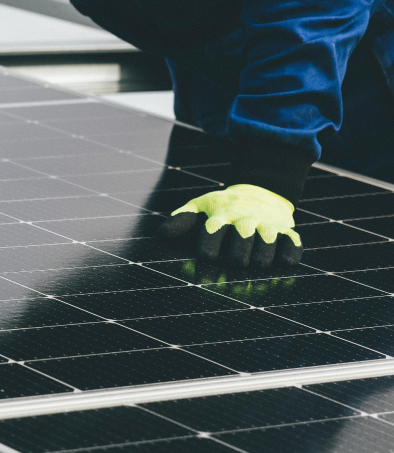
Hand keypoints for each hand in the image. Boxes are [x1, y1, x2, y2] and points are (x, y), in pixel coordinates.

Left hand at [158, 184, 302, 268]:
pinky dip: (289, 255)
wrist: (260, 191)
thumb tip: (161, 234)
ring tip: (255, 261)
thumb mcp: (200, 207)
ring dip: (261, 258)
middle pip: (241, 243)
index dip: (210, 246)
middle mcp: (246, 220)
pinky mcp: (287, 232)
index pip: (213, 231)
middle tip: (235, 261)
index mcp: (221, 216)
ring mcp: (268, 226)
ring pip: (266, 248)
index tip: (207, 257)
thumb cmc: (222, 207)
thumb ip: (181, 221)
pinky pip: (292, 246)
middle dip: (237, 255)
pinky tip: (283, 261)